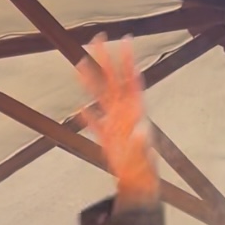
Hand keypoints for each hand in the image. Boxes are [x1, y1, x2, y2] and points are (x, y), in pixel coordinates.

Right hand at [78, 36, 158, 205]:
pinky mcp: (107, 140)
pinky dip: (89, 119)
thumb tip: (141, 130)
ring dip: (90, 81)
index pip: (131, 81)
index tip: (126, 40)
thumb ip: (140, 143)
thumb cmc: (144, 170)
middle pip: (112, 82)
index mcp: (135, 113)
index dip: (129, 61)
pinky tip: (81, 110)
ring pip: (100, 98)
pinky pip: (96, 125)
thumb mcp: (143, 156)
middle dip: (105, 60)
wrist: (138, 185)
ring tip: (80, 64)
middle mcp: (124, 115)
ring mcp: (115, 126)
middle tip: (98, 38)